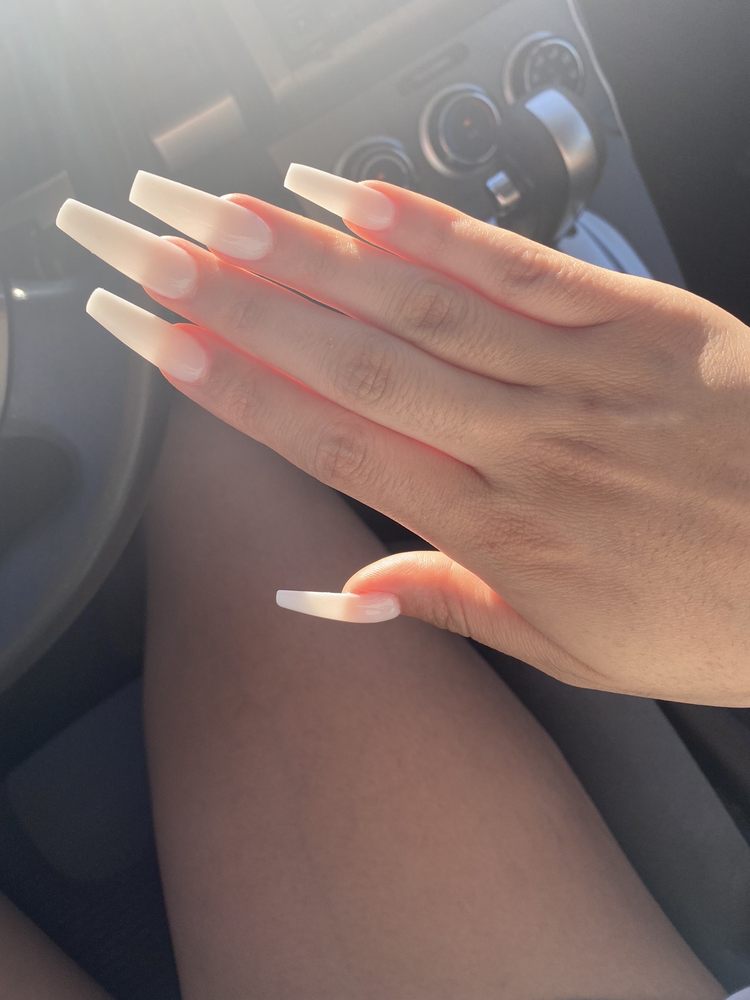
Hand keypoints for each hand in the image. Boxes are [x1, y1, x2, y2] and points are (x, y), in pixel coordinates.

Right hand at [57, 167, 749, 704]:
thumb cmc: (713, 614)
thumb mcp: (574, 651)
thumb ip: (452, 604)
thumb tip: (346, 593)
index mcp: (499, 528)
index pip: (337, 449)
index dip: (242, 395)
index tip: (167, 350)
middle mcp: (522, 443)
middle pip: (355, 365)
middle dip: (244, 308)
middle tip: (157, 258)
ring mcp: (579, 374)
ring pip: (421, 308)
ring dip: (317, 259)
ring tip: (229, 220)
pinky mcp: (640, 321)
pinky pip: (520, 268)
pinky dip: (436, 232)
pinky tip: (365, 199)